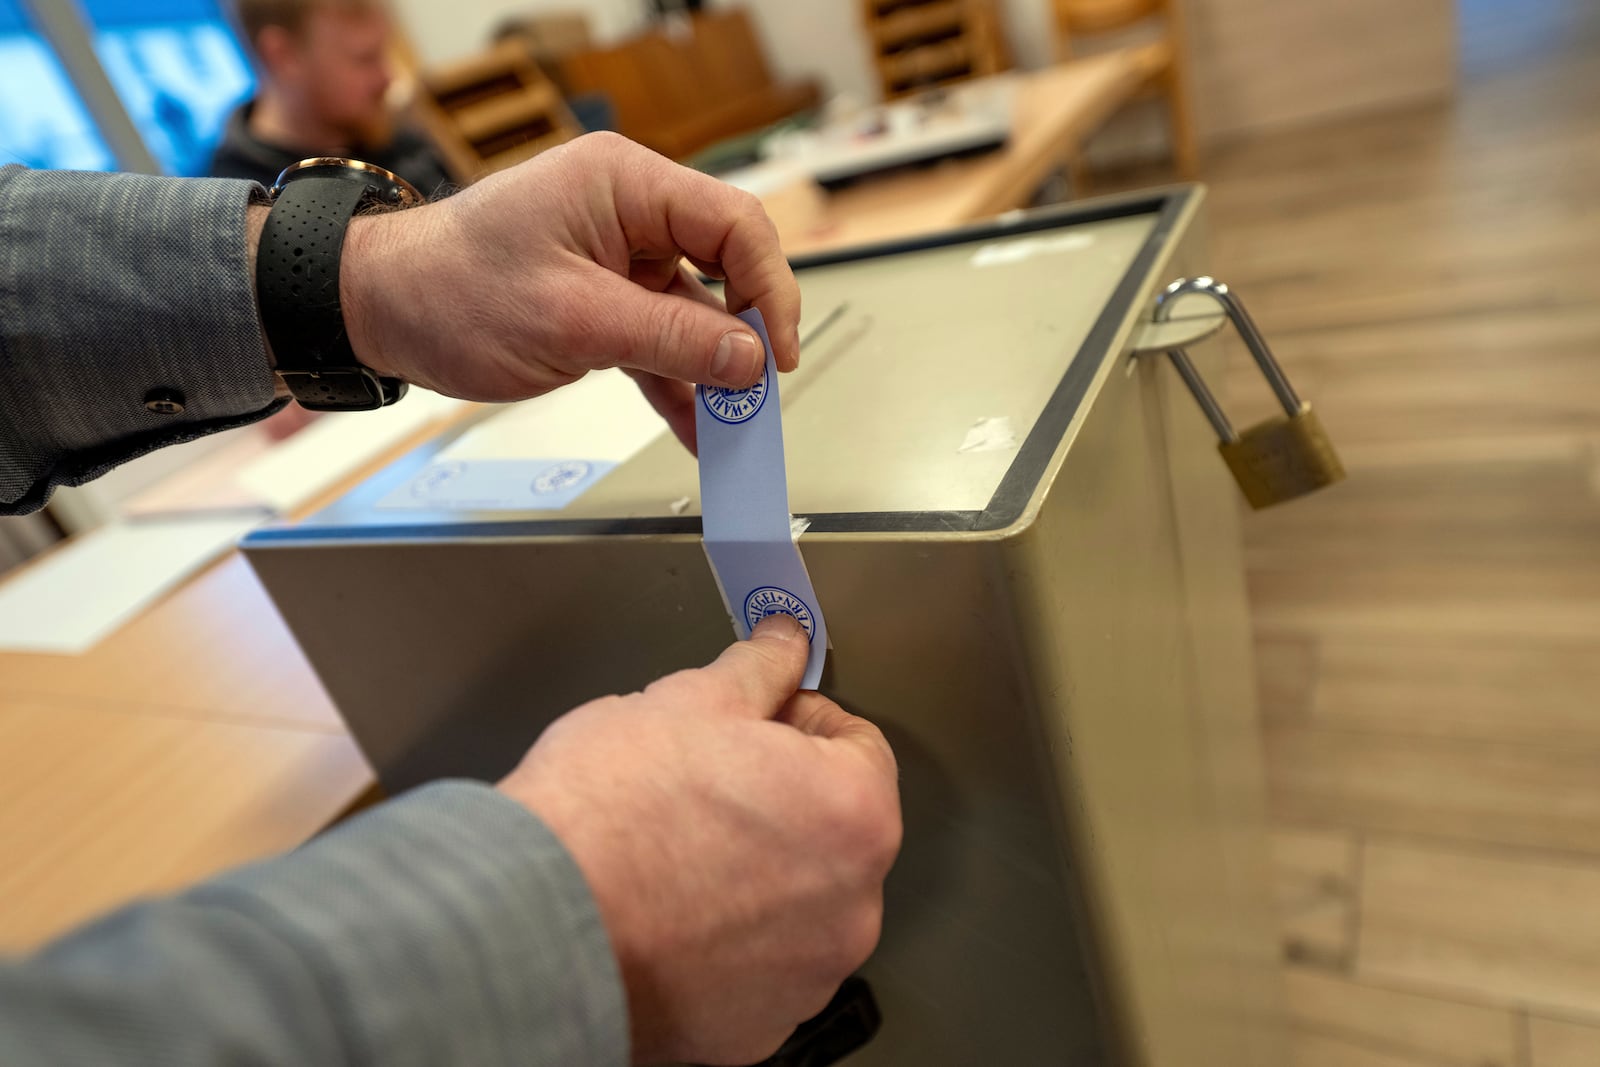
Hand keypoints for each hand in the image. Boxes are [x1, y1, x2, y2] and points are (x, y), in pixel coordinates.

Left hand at [339, 132, 802, 450]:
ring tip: (732, 426)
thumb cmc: (449, 290)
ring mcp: (618, 256)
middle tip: (756, 394)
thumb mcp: (571, 320)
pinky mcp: (604, 298)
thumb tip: (749, 359)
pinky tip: (697, 428)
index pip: (732, 224)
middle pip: (725, 267)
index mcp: (623, 183)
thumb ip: (669, 338)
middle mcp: (629, 211)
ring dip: (713, 371)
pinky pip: (661, 339)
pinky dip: (678, 383)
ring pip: (696, 312)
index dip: (768, 288)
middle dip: (745, 335)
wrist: (380, 310)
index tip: (774, 352)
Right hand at [498, 615, 901, 1065]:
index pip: (859, 746)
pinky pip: (756, 969)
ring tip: (674, 852)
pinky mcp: (753, 1030)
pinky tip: (666, 914)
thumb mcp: (687, 701)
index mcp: (854, 815)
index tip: (751, 725)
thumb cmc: (609, 812)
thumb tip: (783, 642)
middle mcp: (851, 908)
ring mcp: (806, 977)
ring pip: (795, 905)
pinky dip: (724, 944)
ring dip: (754, 875)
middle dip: (778, 801)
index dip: (797, 722)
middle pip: (831, 830)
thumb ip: (757, 669)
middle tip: (701, 786)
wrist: (531, 922)